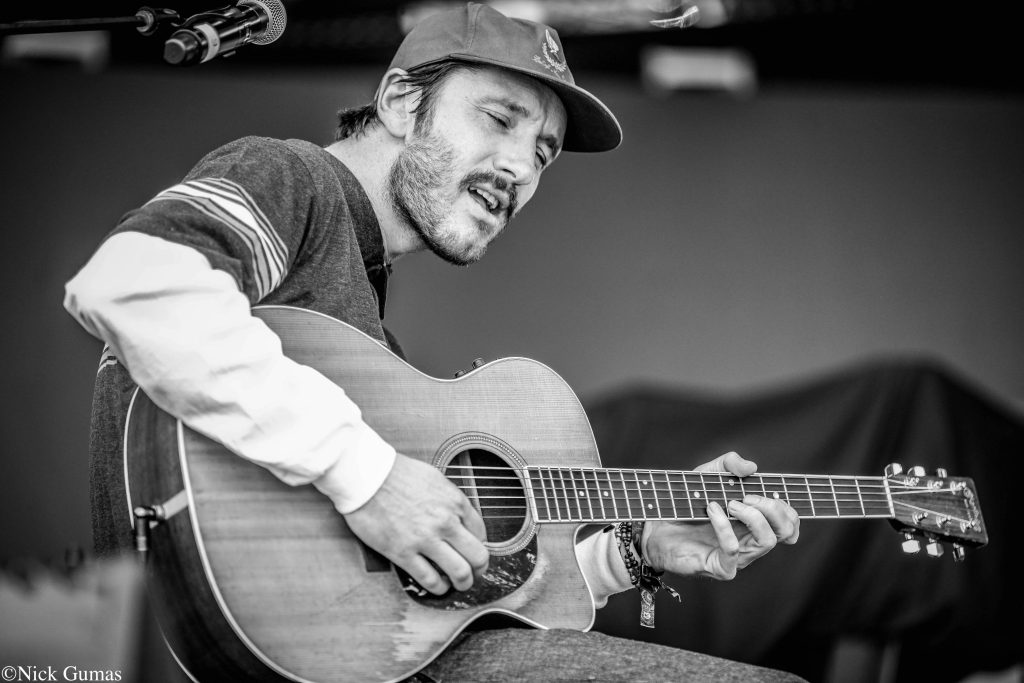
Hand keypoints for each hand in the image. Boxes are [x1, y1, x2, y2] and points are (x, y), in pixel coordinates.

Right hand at [343, 453, 489, 594]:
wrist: (366, 475)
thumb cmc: (395, 473)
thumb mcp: (434, 478)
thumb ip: (449, 499)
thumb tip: (458, 515)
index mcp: (454, 501)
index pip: (481, 532)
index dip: (479, 545)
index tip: (473, 550)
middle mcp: (445, 522)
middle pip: (477, 556)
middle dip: (479, 569)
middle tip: (475, 573)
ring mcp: (425, 539)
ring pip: (459, 572)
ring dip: (463, 582)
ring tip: (459, 584)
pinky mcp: (403, 553)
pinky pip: (429, 579)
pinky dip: (438, 587)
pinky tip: (438, 586)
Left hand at [642, 451, 798, 579]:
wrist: (654, 527)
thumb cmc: (684, 504)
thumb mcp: (707, 475)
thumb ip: (728, 464)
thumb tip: (752, 467)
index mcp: (754, 522)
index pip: (789, 523)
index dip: (789, 509)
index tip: (769, 493)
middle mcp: (750, 541)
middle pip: (785, 531)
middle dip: (773, 508)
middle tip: (748, 496)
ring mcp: (737, 557)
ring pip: (766, 541)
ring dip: (753, 516)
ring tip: (731, 503)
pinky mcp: (720, 566)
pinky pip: (733, 550)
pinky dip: (724, 526)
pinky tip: (711, 510)